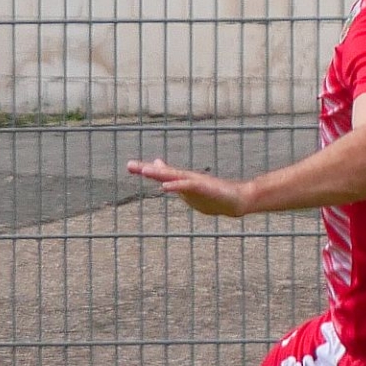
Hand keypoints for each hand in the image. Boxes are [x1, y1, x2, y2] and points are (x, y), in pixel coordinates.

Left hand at [128, 158, 251, 217]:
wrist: (236, 200)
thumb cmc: (214, 196)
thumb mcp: (192, 191)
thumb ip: (178, 185)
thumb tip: (165, 182)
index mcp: (182, 181)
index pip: (163, 174)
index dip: (147, 170)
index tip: (130, 166)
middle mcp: (186, 179)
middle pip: (164, 173)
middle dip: (146, 169)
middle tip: (129, 165)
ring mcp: (195, 182)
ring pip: (173, 177)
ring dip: (158, 174)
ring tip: (144, 171)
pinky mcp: (203, 187)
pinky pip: (187, 186)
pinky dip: (176, 186)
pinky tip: (165, 187)